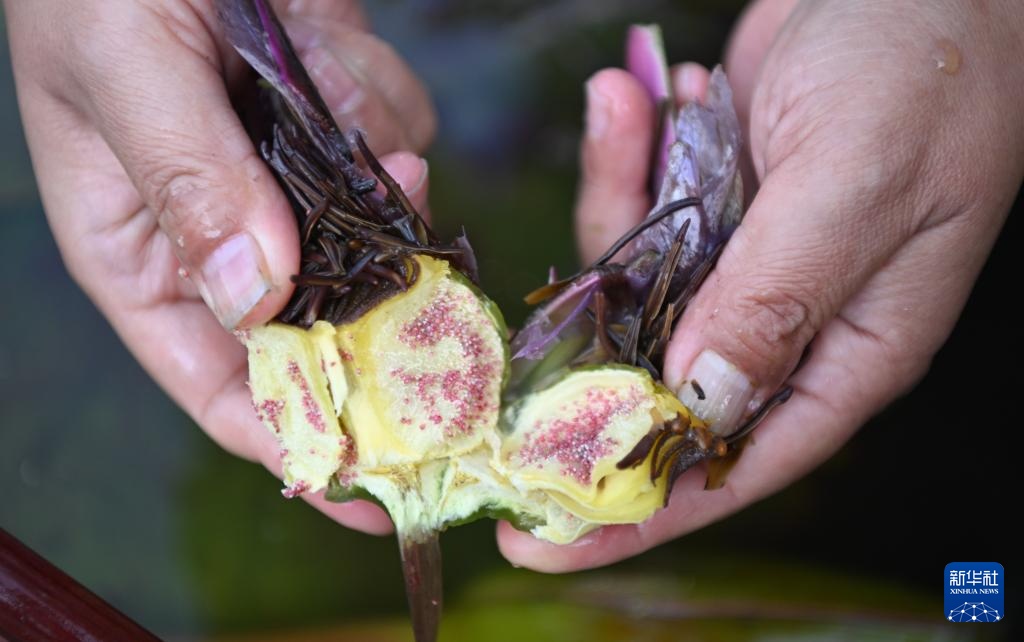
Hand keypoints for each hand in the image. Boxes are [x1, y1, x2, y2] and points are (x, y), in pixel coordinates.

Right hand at [4, 0, 434, 533]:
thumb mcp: (126, 67)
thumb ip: (190, 184)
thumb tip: (259, 302)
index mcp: (143, 248)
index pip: (221, 384)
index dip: (295, 444)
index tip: (373, 496)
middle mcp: (225, 228)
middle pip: (324, 323)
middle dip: (372, 298)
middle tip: (416, 276)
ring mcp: (290, 175)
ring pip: (376, 229)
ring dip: (372, 173)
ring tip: (321, 81)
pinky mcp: (339, 120)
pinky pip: (395, 142)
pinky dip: (379, 100)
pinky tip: (328, 43)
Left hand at [499, 0, 1023, 569]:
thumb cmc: (929, 68)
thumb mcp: (854, 185)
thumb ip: (774, 299)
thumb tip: (696, 405)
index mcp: (850, 346)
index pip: (737, 461)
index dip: (642, 510)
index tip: (548, 542)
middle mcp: (792, 316)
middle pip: (666, 382)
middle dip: (588, 360)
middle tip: (498, 360)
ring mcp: (748, 257)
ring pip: (638, 282)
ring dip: (617, 200)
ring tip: (630, 108)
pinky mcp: (718, 200)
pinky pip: (642, 206)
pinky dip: (629, 153)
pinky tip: (640, 91)